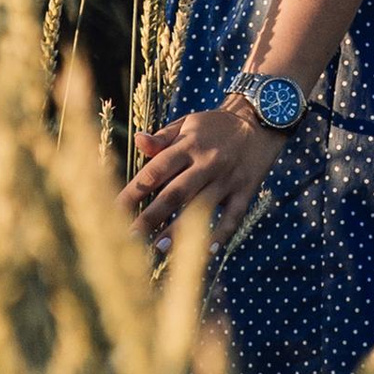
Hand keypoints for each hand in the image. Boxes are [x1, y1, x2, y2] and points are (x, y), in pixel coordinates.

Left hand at [121, 97, 287, 247]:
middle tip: (129, 238)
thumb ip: (162, 138)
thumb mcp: (187, 124)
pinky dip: (220, 235)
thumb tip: (137, 140)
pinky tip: (206, 252)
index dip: (135, 191)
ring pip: (201, 208)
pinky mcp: (245, 191)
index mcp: (189, 144)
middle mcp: (208, 162)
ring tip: (158, 249)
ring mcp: (228, 178)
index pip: (156, 170)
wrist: (260, 121)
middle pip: (175, 193)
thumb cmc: (214, 126)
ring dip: (179, 230)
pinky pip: (232, 217)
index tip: (114, 210)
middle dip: (151, 217)